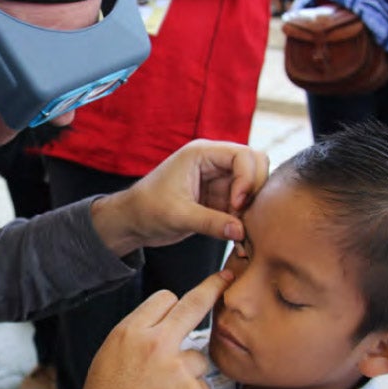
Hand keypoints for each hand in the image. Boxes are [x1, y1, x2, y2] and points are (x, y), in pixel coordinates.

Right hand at [60, 270, 233, 388]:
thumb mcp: (108, 359)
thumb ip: (137, 338)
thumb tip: (161, 326)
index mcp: (129, 332)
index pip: (165, 298)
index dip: (173, 306)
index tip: (189, 297)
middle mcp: (156, 344)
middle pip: (194, 304)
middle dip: (212, 288)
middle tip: (226, 279)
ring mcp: (178, 369)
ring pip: (198, 357)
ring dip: (188, 372)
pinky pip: (201, 387)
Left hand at [91, 139, 268, 256]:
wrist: (132, 222)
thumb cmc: (147, 210)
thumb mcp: (177, 216)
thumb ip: (210, 222)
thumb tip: (241, 232)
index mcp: (201, 153)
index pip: (243, 155)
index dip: (247, 179)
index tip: (236, 204)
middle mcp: (213, 162)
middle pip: (255, 165)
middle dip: (254, 190)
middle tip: (239, 214)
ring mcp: (218, 180)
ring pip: (251, 186)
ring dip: (251, 206)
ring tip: (237, 228)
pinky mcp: (218, 198)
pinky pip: (242, 204)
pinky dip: (244, 218)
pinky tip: (236, 235)